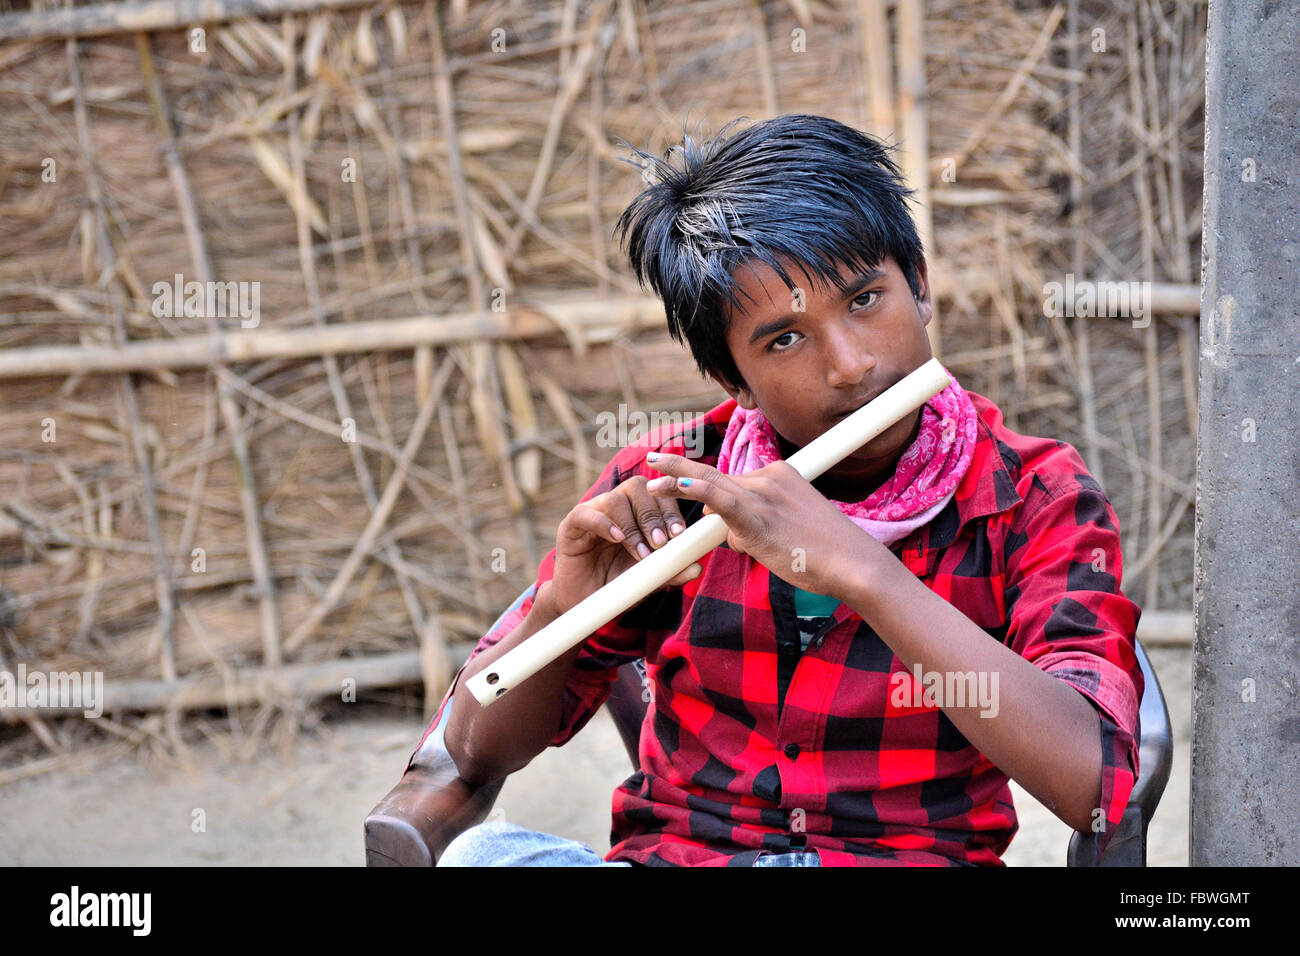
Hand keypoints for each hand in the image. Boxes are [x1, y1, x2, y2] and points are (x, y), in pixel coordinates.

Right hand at [549, 474, 702, 616]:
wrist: (583, 604)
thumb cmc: (616, 587)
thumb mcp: (647, 580)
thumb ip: (669, 571)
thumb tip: (697, 567)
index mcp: (637, 513)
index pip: (657, 494)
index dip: (670, 509)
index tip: (680, 533)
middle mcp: (616, 507)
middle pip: (637, 488)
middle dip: (653, 515)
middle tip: (661, 543)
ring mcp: (592, 513)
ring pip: (615, 498)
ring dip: (632, 525)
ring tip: (641, 551)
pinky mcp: (571, 525)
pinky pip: (586, 513)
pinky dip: (604, 523)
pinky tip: (617, 539)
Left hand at [643, 452, 877, 599]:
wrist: (853, 563)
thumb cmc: (825, 553)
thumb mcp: (786, 531)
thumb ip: (754, 526)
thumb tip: (730, 534)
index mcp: (780, 476)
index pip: (733, 481)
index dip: (703, 483)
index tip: (679, 474)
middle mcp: (769, 478)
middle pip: (716, 476)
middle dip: (680, 471)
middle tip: (653, 461)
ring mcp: (763, 495)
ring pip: (712, 485)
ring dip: (677, 480)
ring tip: (650, 476)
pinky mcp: (759, 516)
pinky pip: (721, 499)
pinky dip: (697, 490)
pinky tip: (677, 485)